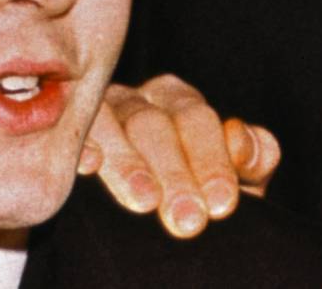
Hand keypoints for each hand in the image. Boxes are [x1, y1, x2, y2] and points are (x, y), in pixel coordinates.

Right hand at [78, 75, 279, 238]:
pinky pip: (72, 133)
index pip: (197, 121)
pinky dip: (83, 146)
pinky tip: (89, 165)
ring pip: (112, 125)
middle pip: (154, 125)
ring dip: (128, 164)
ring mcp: (100, 114)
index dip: (211, 162)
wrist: (156, 208)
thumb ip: (253, 158)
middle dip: (174, 174)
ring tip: (145, 201)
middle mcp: (139, 100)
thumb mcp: (233, 177)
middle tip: (188, 221)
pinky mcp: (69, 133)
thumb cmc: (198, 190)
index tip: (221, 206)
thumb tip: (240, 137)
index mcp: (181, 101)